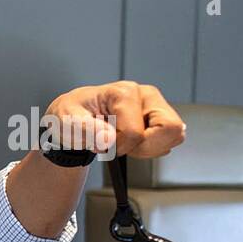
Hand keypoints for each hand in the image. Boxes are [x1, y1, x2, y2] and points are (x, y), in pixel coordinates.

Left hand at [43, 80, 184, 157]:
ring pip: (175, 134)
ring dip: (150, 148)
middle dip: (145, 147)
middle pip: (170, 128)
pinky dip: (154, 147)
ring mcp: (155, 105)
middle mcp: (144, 94)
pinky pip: (171, 138)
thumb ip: (86, 130)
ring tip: (125, 143)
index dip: (118, 147)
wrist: (71, 118)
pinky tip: (133, 142)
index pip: (135, 133)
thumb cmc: (69, 116)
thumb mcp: (67, 122)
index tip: (102, 145)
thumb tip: (109, 139)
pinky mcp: (159, 116)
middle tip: (120, 146)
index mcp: (123, 92)